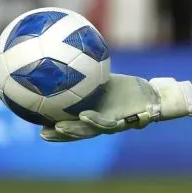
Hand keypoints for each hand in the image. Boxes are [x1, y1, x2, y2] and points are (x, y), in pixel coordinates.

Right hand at [40, 74, 191, 141]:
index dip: (55, 129)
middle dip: (60, 136)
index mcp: (94, 115)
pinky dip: (94, 120)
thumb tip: (71, 57)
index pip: (71, 125)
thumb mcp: (106, 81)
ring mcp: (112, 124)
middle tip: (42, 134)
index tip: (38, 127)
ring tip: (58, 128)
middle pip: (77, 133)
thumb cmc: (128, 89)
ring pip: (89, 132)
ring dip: (73, 132)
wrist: (153, 96)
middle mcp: (101, 123)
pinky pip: (107, 123)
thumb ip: (89, 75)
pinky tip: (83, 116)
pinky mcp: (124, 120)